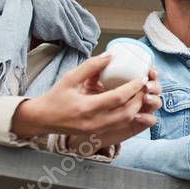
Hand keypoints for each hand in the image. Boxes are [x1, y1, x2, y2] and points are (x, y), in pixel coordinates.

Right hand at [11, 54, 157, 138]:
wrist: (43, 119)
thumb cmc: (55, 97)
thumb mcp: (70, 78)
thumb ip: (91, 66)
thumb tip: (110, 55)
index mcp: (86, 107)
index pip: (118, 98)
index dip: (133, 88)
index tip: (141, 78)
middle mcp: (94, 122)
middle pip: (127, 112)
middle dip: (140, 98)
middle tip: (145, 86)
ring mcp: (97, 130)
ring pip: (126, 120)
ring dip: (137, 107)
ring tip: (141, 94)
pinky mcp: (98, 133)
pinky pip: (120, 125)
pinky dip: (130, 115)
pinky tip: (132, 105)